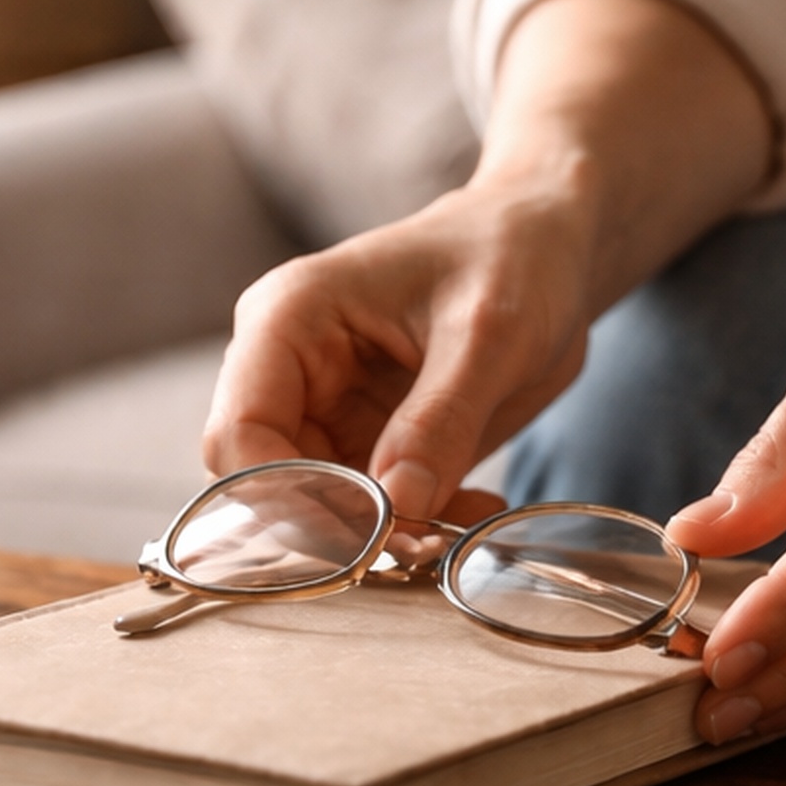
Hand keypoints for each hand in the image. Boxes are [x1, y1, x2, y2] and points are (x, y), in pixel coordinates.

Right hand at [207, 0, 778, 520]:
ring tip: (464, 521)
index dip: (286, 500)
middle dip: (341, 528)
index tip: (366, 535)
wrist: (547, 245)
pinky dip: (414, 526)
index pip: (238, 437)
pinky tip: (473, 507)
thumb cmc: (511, 257)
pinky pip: (365, 511)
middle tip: (428, 541)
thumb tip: (396, 509)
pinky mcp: (362, 441)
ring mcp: (321, 410)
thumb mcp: (489, 336)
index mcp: (287, 320)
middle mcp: (286, 370)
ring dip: (384, 535)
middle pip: (266, 486)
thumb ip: (440, 420)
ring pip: (314, 511)